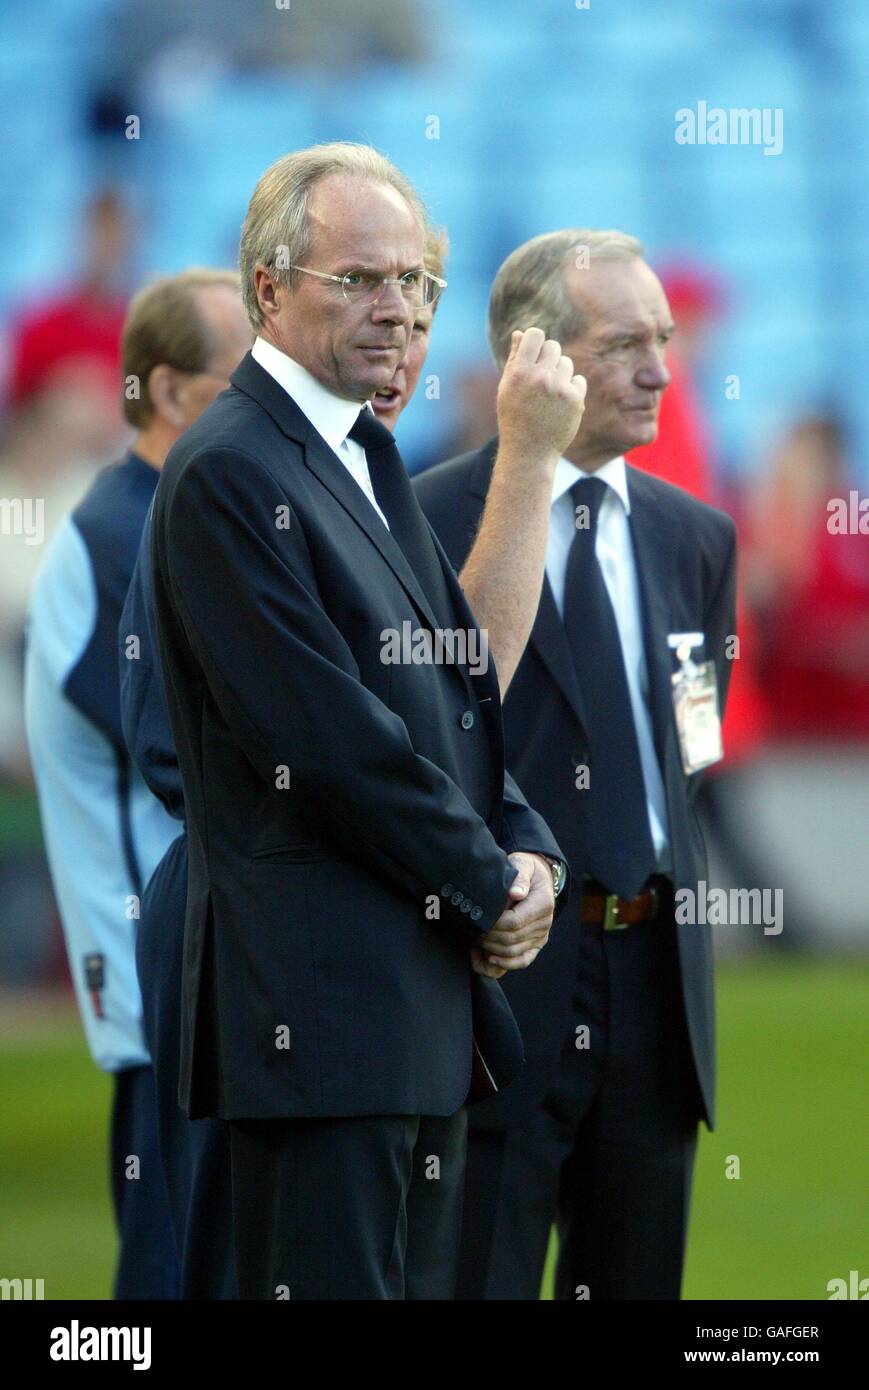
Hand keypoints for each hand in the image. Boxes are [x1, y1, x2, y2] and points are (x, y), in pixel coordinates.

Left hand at [470, 852, 554, 976]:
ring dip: (490, 950)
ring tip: (474, 938)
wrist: (538, 879)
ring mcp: (540, 937)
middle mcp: (544, 924)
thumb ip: (519, 877)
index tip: (477, 917)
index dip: (493, 924)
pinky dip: (501, 965)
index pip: (515, 922)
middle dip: (487, 937)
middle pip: (511, 940)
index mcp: (543, 904)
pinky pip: (520, 962)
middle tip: (470, 928)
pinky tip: (483, 958)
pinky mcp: (534, 946)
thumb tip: (515, 893)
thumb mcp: (523, 865)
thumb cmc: (526, 870)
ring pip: (513, 954)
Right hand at [496, 327, 586, 463]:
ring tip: (549, 394)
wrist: (529, 452)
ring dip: (560, 374)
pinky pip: (578, 380)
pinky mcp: (575, 400)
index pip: (535, 335)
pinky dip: (571, 389)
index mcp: (519, 372)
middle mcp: (540, 377)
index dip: (536, 341)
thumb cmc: (514, 418)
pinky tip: (560, 404)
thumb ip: (515, 359)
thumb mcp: (507, 388)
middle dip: (549, 358)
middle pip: (553, 346)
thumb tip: (520, 333)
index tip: (535, 352)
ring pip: (566, 363)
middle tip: (542, 377)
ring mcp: (559, 388)